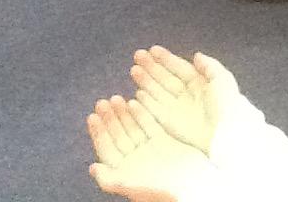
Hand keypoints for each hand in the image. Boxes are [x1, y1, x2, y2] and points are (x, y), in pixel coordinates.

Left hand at [88, 95, 211, 200]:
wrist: (195, 188)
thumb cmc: (162, 190)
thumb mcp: (132, 185)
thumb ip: (110, 179)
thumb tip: (92, 168)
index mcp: (126, 172)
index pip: (108, 149)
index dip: (99, 133)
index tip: (92, 116)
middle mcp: (137, 161)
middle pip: (119, 136)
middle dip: (110, 119)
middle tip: (102, 102)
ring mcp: (151, 151)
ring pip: (133, 128)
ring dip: (123, 114)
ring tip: (116, 98)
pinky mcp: (165, 143)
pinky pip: (150, 125)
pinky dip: (142, 114)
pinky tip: (134, 101)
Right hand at [130, 46, 240, 155]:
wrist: (226, 133)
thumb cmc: (226, 104)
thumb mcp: (222, 78)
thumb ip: (209, 65)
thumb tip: (196, 55)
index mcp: (199, 83)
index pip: (179, 67)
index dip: (166, 59)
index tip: (152, 50)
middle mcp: (187, 94)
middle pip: (165, 78)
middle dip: (151, 67)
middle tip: (137, 56)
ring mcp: (178, 109)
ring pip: (158, 92)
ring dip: (146, 81)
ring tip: (134, 70)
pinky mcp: (171, 124)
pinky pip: (156, 111)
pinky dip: (147, 103)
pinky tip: (138, 94)